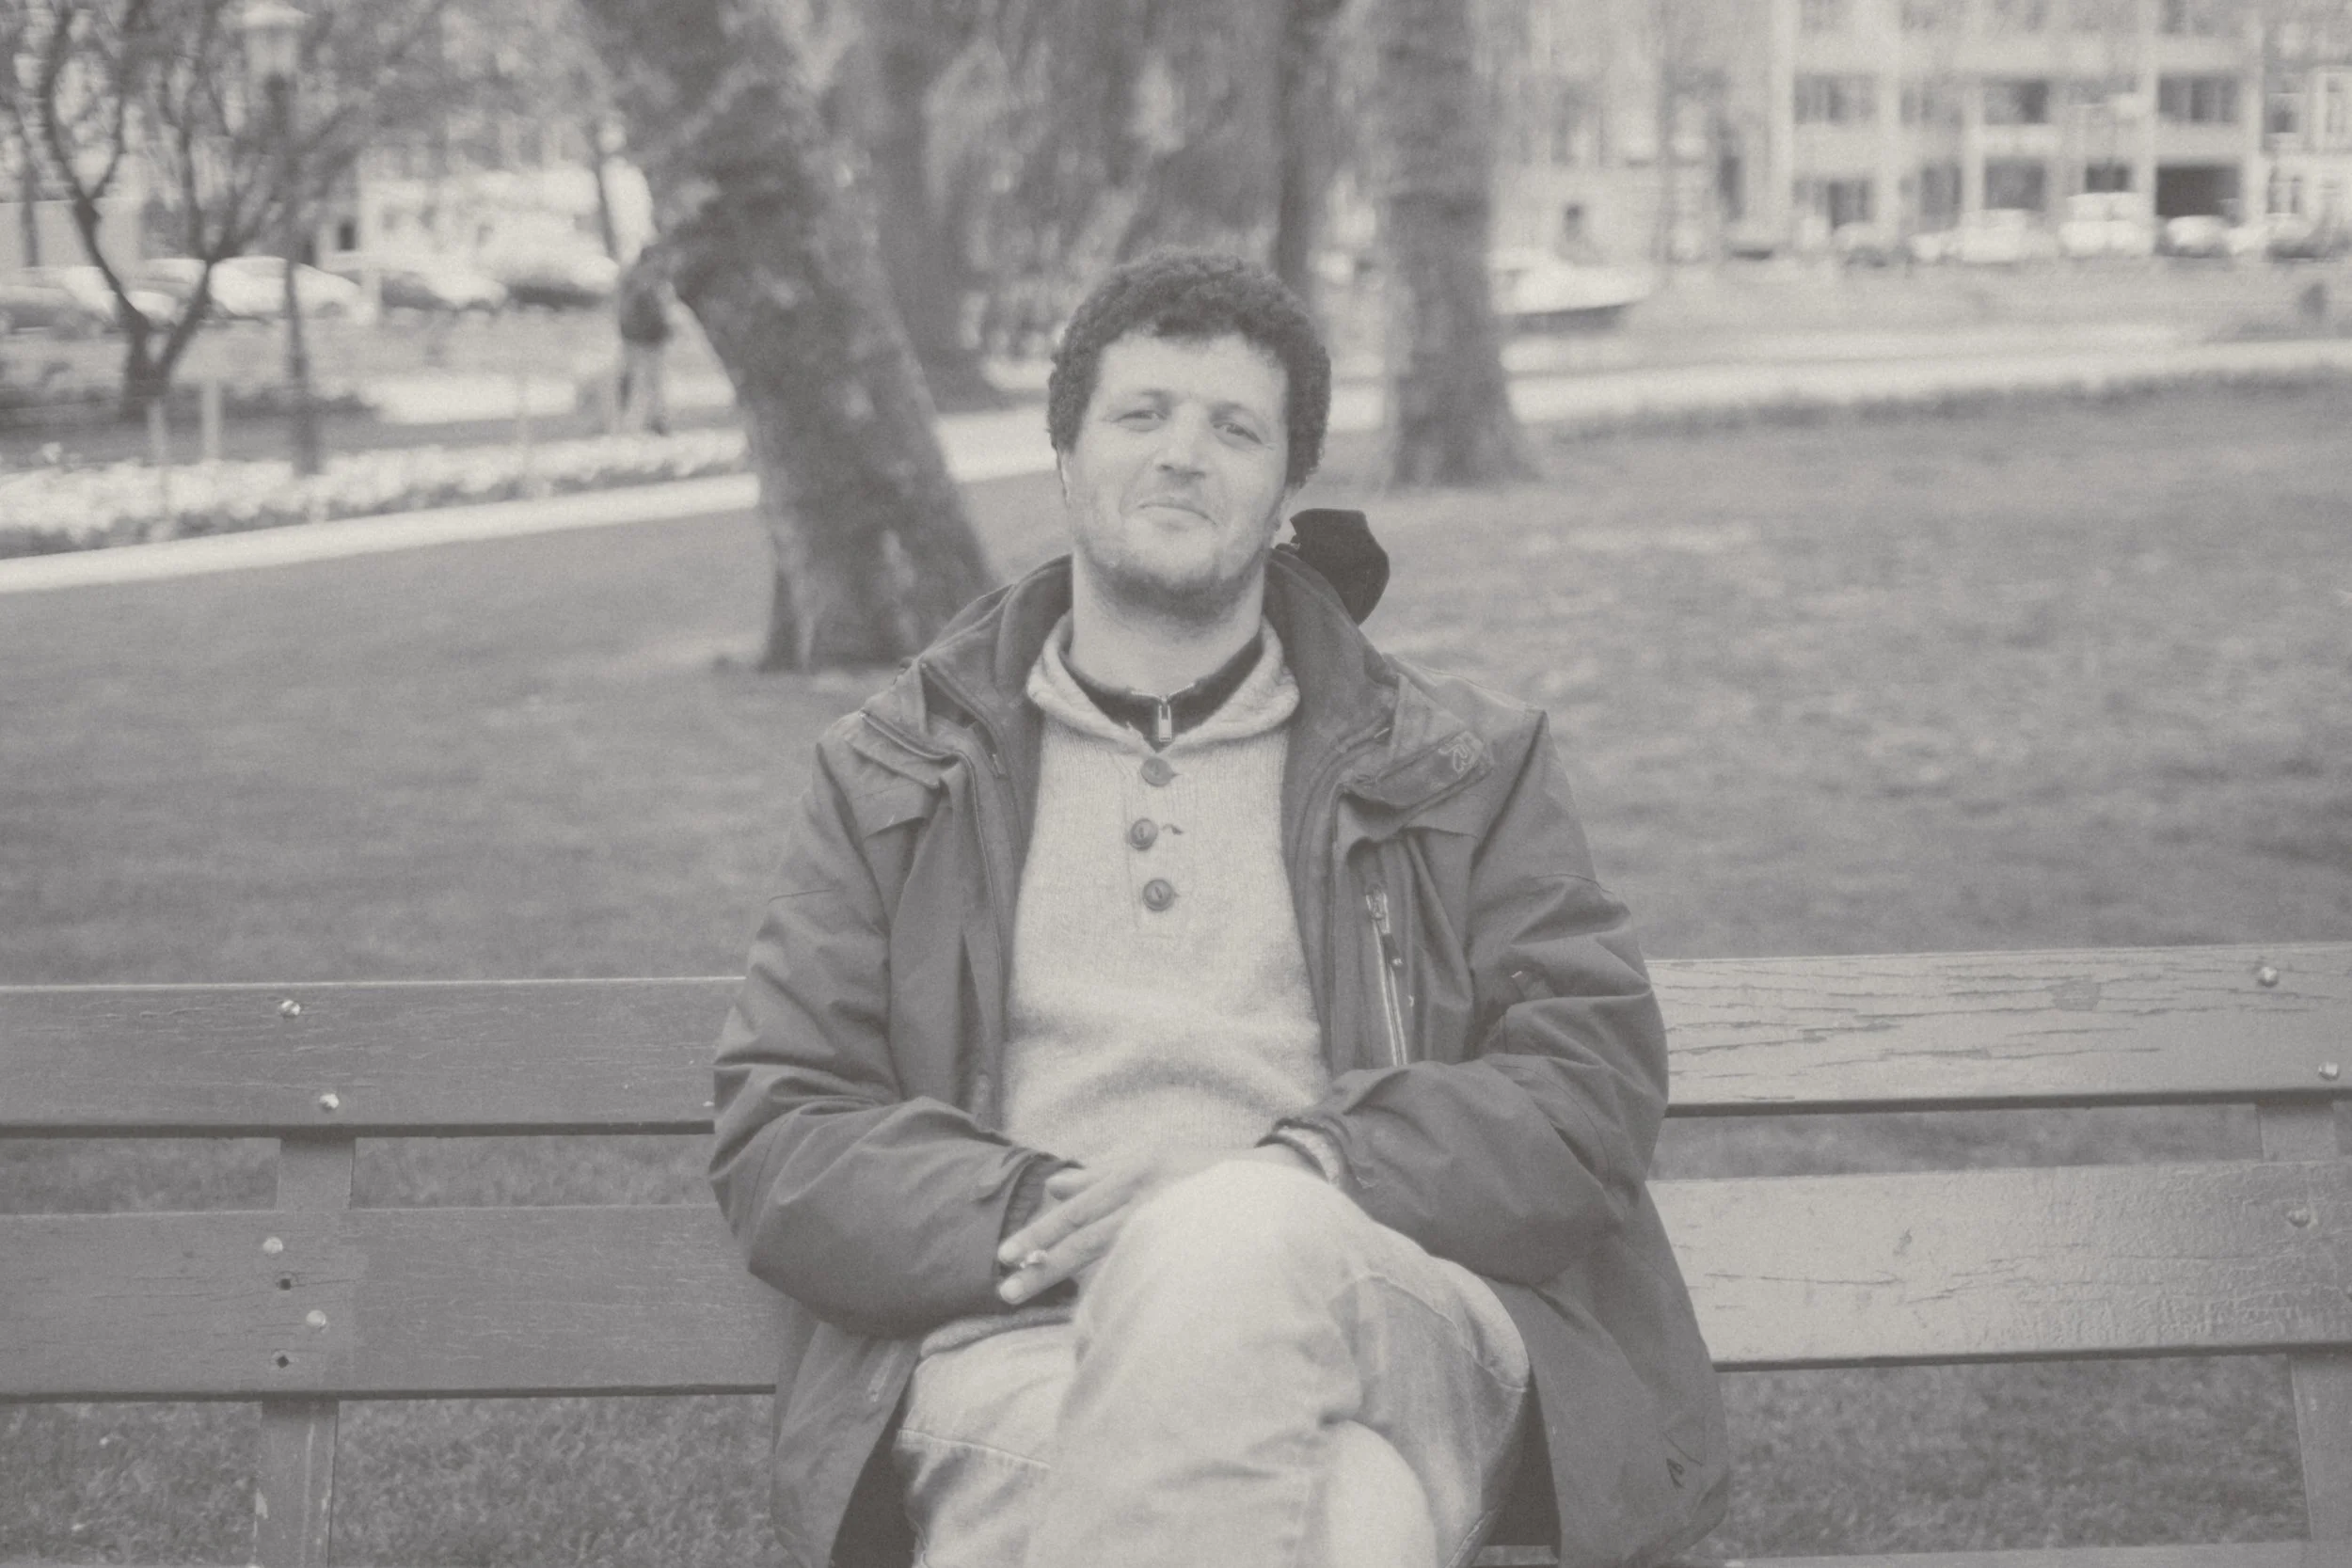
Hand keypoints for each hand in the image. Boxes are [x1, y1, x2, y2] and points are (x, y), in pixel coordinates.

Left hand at [995, 1143, 1315, 1304]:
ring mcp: (1172, 1224)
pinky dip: (1116, 1290)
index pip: (1079, 1209)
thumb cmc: (1205, 1173)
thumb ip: (1102, 1177)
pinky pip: (1143, 1272)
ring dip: (1068, 1280)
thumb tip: (1056, 1185)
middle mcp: (1151, 1195)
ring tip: (1035, 1298)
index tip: (1008, 1255)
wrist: (1279, 1184)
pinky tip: (1095, 1312)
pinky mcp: (1191, 1251)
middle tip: (1006, 1289)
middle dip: (1042, 1264)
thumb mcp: (1152, 1161)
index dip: (1042, 1233)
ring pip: (1109, 1258)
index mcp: (1138, 1170)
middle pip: (1085, 1237)